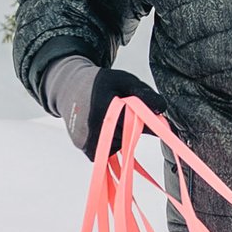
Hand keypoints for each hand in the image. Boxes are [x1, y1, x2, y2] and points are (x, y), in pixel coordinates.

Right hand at [45, 57, 160, 157]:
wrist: (69, 87)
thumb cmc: (100, 83)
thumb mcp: (125, 80)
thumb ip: (144, 94)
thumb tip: (161, 110)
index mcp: (102, 107)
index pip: (133, 124)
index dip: (143, 123)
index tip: (149, 120)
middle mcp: (91, 126)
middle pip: (127, 136)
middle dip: (133, 127)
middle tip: (126, 113)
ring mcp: (86, 139)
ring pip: (118, 145)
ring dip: (121, 135)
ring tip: (112, 117)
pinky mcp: (84, 148)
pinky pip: (107, 151)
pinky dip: (111, 142)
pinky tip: (105, 127)